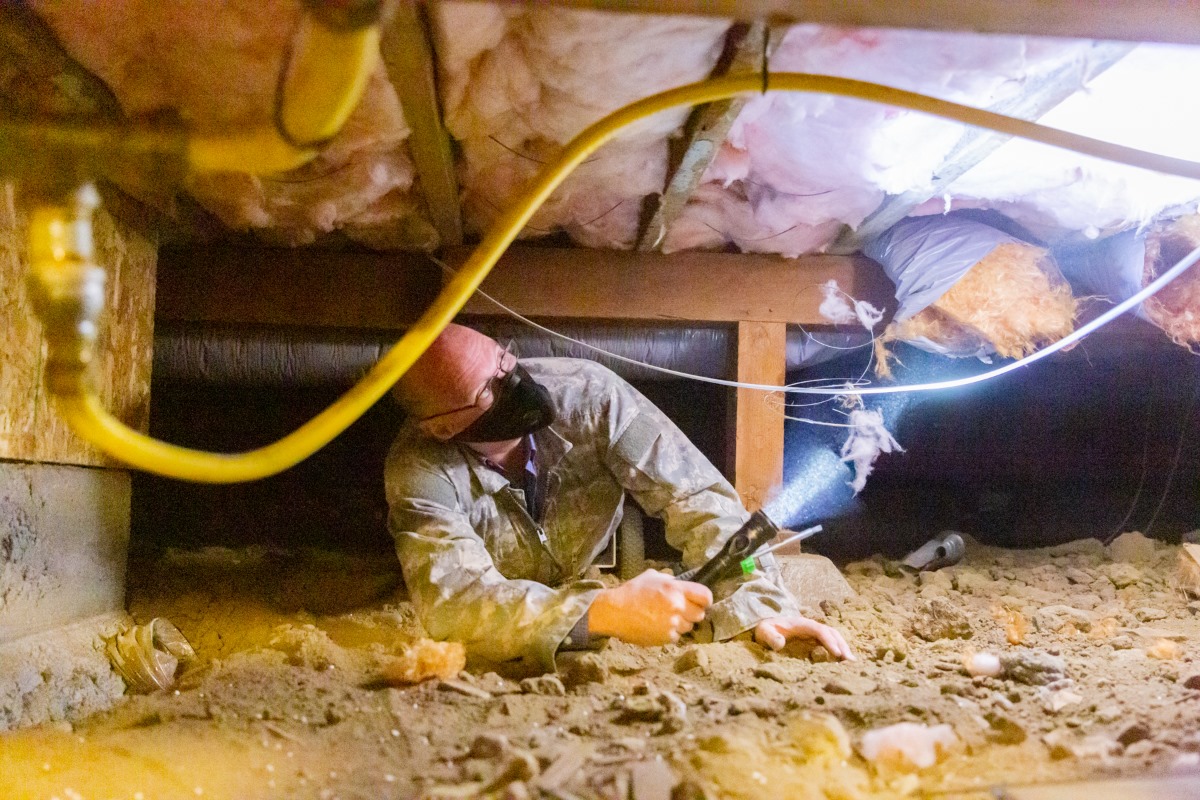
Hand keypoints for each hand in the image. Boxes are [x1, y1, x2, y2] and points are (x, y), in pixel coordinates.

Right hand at [588, 569, 711, 646]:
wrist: (615, 612)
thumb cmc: (632, 592)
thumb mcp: (652, 577)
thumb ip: (669, 580)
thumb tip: (680, 584)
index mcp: (675, 590)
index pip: (705, 596)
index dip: (705, 599)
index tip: (702, 601)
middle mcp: (677, 607)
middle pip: (700, 614)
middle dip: (693, 612)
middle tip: (682, 610)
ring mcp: (672, 624)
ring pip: (689, 627)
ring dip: (682, 623)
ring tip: (667, 618)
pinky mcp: (665, 638)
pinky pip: (677, 637)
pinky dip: (671, 633)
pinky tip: (659, 626)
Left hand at [754, 616, 855, 660]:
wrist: (765, 626)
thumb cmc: (765, 630)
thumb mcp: (763, 632)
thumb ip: (771, 637)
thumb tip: (780, 644)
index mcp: (801, 624)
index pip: (820, 630)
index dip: (829, 642)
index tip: (837, 654)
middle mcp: (811, 626)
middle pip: (832, 632)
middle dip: (842, 645)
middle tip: (850, 661)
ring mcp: (814, 632)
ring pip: (834, 637)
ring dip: (843, 647)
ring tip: (851, 663)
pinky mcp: (814, 638)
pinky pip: (830, 642)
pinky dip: (839, 650)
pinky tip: (843, 662)